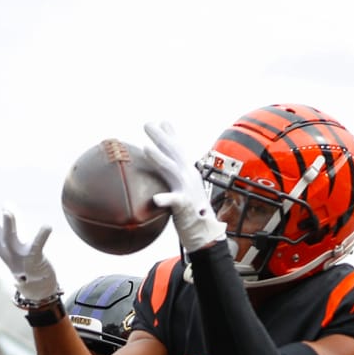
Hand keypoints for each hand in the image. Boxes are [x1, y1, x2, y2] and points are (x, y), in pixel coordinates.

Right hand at [0, 197, 59, 305]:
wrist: (35, 285)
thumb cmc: (24, 257)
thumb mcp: (14, 238)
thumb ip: (11, 220)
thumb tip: (7, 202)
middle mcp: (4, 247)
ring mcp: (17, 254)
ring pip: (10, 239)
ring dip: (9, 225)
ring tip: (7, 211)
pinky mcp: (33, 259)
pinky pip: (37, 247)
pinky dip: (42, 236)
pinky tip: (47, 225)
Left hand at [141, 121, 226, 252]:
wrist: (207, 234)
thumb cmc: (193, 214)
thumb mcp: (183, 191)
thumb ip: (172, 178)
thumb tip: (162, 169)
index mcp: (187, 173)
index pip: (178, 150)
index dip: (170, 135)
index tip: (161, 121)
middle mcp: (188, 178)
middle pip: (174, 153)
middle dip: (161, 137)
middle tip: (147, 124)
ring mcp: (187, 191)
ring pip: (172, 171)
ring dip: (160, 159)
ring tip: (146, 148)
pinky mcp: (185, 207)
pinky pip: (174, 202)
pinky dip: (165, 199)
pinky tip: (156, 199)